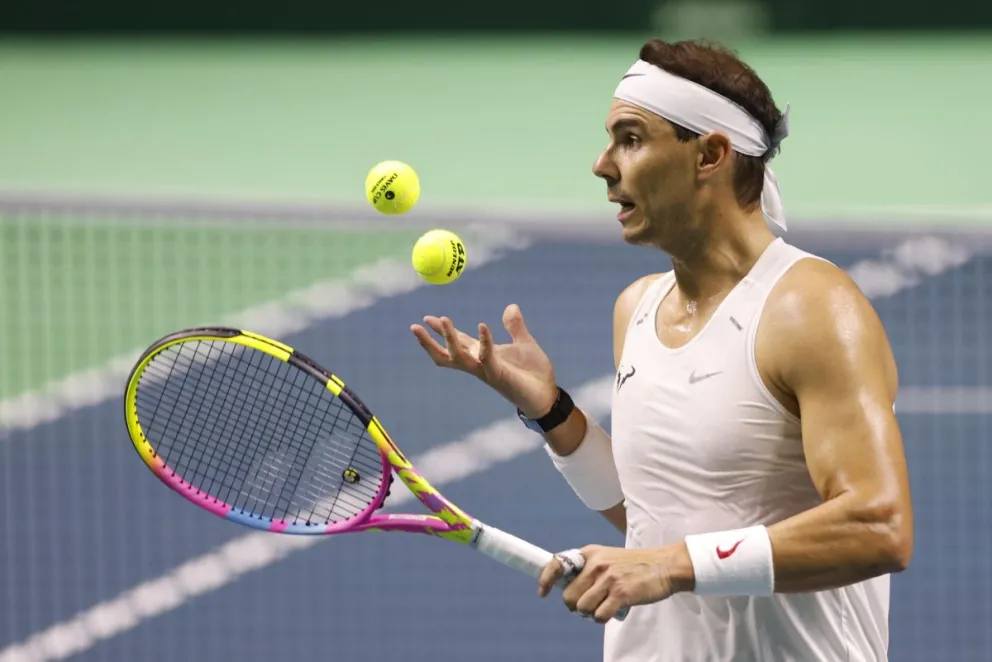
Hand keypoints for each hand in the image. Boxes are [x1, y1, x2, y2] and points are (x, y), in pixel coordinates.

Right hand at [410, 304, 557, 417]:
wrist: (547, 395)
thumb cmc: (533, 373)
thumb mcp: (524, 343)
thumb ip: (515, 326)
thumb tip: (510, 306)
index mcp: (482, 355)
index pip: (457, 341)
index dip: (441, 331)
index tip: (426, 318)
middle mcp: (479, 364)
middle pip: (447, 354)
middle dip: (429, 342)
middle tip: (415, 326)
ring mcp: (486, 371)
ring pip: (460, 356)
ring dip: (450, 339)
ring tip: (443, 319)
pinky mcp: (499, 375)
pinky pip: (487, 357)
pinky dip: (484, 341)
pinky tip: (482, 325)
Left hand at [537, 544, 695, 623]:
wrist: (664, 566)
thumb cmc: (634, 565)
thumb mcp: (607, 557)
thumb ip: (588, 568)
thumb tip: (567, 588)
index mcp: (590, 553)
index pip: (558, 563)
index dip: (546, 579)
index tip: (542, 592)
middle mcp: (596, 564)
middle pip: (568, 595)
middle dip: (574, 605)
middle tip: (586, 605)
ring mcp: (608, 579)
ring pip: (582, 607)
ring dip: (589, 613)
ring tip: (601, 607)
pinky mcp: (621, 594)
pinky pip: (599, 615)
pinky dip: (602, 618)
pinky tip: (611, 612)